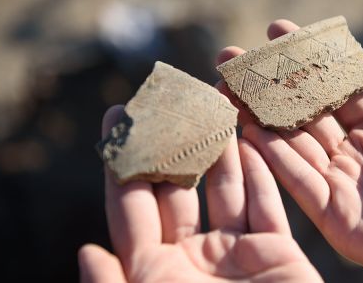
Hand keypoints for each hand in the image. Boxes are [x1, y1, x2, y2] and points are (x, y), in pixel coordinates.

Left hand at [78, 103, 320, 281]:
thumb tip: (86, 253)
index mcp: (154, 274)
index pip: (131, 207)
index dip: (121, 161)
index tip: (116, 116)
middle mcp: (193, 258)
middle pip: (178, 189)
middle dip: (172, 143)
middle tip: (167, 99)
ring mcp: (236, 254)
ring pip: (225, 189)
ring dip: (219, 149)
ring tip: (211, 106)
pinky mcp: (277, 253)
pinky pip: (267, 206)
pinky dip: (261, 174)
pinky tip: (251, 140)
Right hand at [216, 20, 362, 281]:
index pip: (331, 92)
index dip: (305, 64)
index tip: (276, 33)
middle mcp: (355, 157)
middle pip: (303, 117)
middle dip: (267, 87)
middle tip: (231, 59)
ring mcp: (344, 186)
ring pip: (293, 146)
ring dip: (258, 117)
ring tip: (228, 87)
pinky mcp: (338, 217)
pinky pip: (300, 181)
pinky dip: (274, 156)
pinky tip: (249, 128)